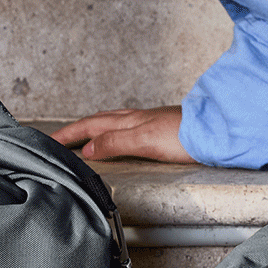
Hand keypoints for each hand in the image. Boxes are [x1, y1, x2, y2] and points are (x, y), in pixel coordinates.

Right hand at [51, 106, 196, 162]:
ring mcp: (149, 123)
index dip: (69, 134)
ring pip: (112, 123)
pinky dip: (112, 133)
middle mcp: (137, 119)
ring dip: (94, 129)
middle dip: (77, 130)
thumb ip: (116, 143)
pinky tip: (118, 138)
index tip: (50, 141)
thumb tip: (89, 148)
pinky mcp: (160, 130)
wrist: (217, 132)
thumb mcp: (145, 141)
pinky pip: (125, 129)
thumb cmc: (186, 136)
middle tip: (58, 139)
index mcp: (129, 121)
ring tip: (83, 137)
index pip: (91, 126)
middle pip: (99, 122)